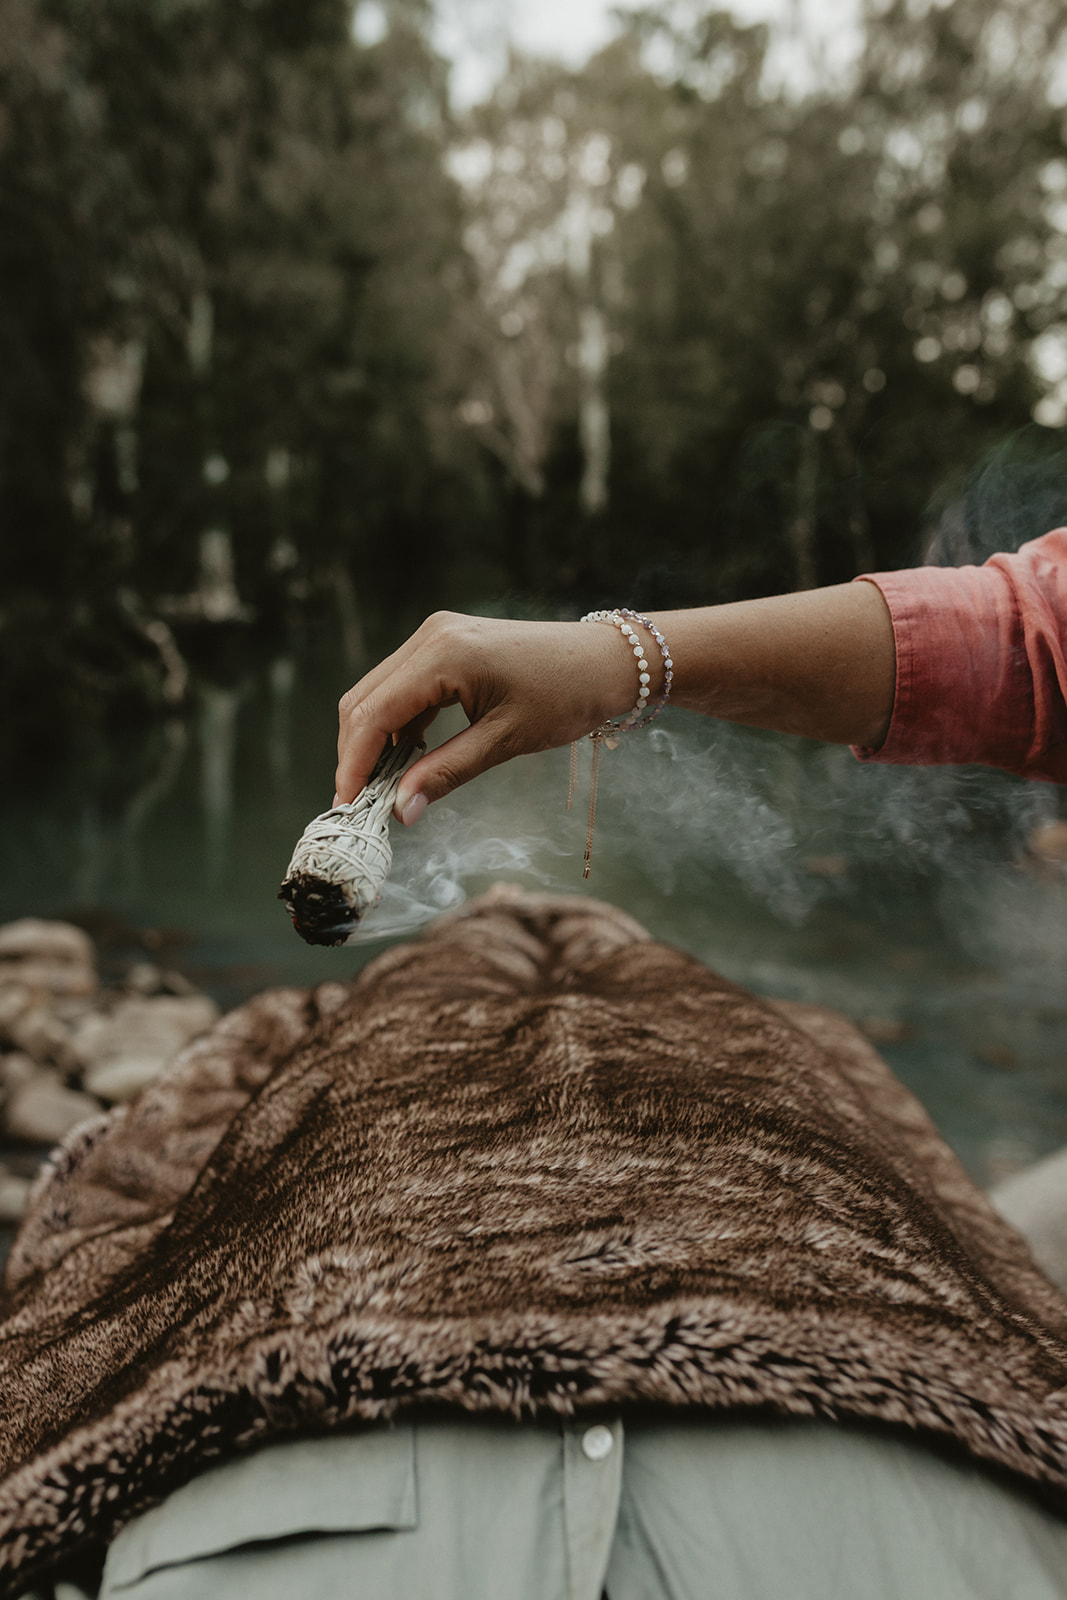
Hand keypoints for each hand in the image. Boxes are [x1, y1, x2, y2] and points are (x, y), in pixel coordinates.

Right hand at [335, 612, 641, 821]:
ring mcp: (436, 635)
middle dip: (356, 754)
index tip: (347, 807)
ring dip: (374, 740)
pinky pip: (404, 686)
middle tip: (361, 805)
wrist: (606, 660)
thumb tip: (400, 811)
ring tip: (382, 788)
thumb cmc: (566, 696)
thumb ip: (446, 773)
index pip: (373, 714)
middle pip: (365, 700)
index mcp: (443, 654)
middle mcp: (430, 636)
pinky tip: (407, 758)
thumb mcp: (505, 741)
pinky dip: (397, 723)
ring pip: (379, 693)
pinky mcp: (445, 643)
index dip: (353, 764)